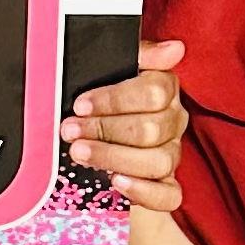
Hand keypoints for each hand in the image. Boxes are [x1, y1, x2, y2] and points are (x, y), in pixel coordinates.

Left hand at [61, 39, 186, 210]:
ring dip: (113, 158)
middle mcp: (172, 121)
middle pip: (150, 129)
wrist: (100, 127)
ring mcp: (172, 154)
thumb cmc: (104, 92)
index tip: (80, 104)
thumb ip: (136, 52)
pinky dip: (143, 191)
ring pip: (157, 161)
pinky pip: (169, 196)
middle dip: (104, 130)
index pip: (153, 93)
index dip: (114, 100)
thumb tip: (173, 49)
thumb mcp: (112, 65)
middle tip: (71, 130)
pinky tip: (116, 182)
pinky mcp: (167, 185)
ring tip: (79, 153)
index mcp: (164, 87)